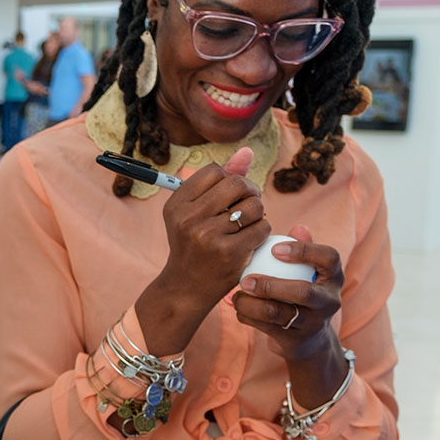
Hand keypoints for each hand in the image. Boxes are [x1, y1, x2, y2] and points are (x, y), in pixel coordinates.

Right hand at [136, 146, 270, 355]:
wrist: (186, 288)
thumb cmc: (194, 245)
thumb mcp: (195, 212)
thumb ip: (221, 181)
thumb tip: (247, 151)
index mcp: (177, 204)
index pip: (215, 171)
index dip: (229, 179)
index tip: (229, 195)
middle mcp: (189, 218)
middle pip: (237, 183)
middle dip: (249, 191)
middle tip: (248, 205)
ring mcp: (209, 236)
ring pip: (254, 205)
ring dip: (258, 213)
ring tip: (248, 225)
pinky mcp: (229, 253)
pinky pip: (262, 228)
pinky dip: (262, 232)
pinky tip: (250, 241)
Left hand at [232, 224, 344, 361]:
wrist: (309, 338)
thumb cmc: (303, 289)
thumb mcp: (308, 270)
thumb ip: (304, 247)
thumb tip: (298, 226)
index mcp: (334, 276)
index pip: (329, 258)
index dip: (303, 251)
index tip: (275, 248)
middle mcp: (329, 301)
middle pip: (304, 293)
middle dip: (270, 286)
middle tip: (245, 279)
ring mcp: (313, 323)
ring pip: (279, 314)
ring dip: (251, 303)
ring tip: (236, 292)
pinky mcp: (295, 341)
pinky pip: (266, 327)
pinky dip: (247, 316)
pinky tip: (236, 305)